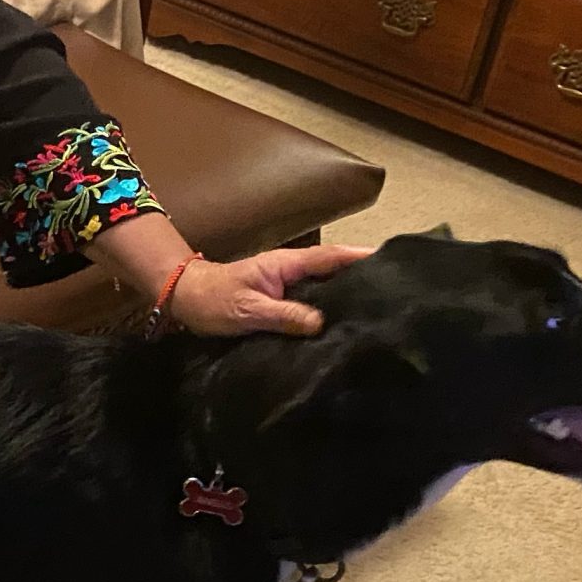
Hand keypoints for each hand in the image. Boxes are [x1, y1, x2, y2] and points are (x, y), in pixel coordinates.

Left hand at [166, 243, 372, 336]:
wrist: (184, 301)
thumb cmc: (212, 301)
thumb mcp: (247, 310)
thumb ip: (283, 315)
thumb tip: (321, 324)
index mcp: (286, 265)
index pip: (332, 257)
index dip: (361, 257)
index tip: (392, 260)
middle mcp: (291, 272)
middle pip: (335, 270)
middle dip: (364, 276)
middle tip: (397, 291)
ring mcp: (287, 286)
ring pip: (325, 287)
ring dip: (348, 294)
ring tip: (380, 309)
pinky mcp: (281, 301)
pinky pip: (312, 302)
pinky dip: (329, 308)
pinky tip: (343, 324)